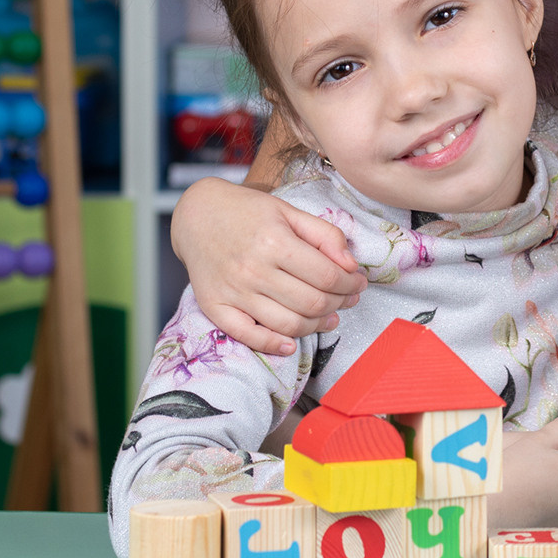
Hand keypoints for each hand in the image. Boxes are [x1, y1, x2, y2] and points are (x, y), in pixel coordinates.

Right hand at [167, 177, 364, 354]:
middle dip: (339, 304)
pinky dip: (273, 345)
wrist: (197, 215)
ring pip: (288, 324)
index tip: (359, 283)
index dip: (351, 284)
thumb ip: (325, 235)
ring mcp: (233, 292)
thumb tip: (350, 265)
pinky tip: (291, 343)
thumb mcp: (289, 211)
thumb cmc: (247, 212)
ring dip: (317, 326)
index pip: (328, 276)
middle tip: (348, 299)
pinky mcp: (215, 308)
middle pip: (312, 302)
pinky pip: (248, 336)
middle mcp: (253, 270)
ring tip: (329, 317)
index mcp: (274, 242)